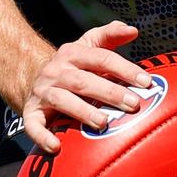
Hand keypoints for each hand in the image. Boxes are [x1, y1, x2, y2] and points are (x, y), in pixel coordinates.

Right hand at [23, 20, 152, 151]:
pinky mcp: (30, 113)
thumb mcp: (88, 45)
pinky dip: (43, 136)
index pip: (102, 58)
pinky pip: (33, 125)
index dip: (124, 69)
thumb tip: (133, 30)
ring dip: (82, 111)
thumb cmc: (72, 64)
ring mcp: (42, 92)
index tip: (146, 82)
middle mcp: (56, 71)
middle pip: (84, 81)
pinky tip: (57, 146)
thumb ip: (110, 35)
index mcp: (73, 53)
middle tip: (133, 104)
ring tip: (103, 123)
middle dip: (110, 92)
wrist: (31, 76)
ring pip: (62, 100)